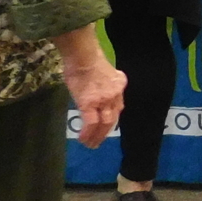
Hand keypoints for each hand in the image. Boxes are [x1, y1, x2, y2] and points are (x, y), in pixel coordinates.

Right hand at [53, 26, 126, 147]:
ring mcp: (103, 100)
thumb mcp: (104, 70)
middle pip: (113, 117)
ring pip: (104, 123)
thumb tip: (93, 86)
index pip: (118, 106)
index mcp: (119, 85)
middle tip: (98, 142)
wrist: (83, 55)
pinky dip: (87, 133)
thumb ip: (103, 82)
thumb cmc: (87, 59)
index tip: (106, 125)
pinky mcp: (89, 104)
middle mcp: (115, 94)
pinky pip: (90, 123)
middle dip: (106, 132)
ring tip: (90, 144)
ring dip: (97, 136)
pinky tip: (82, 140)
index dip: (112, 117)